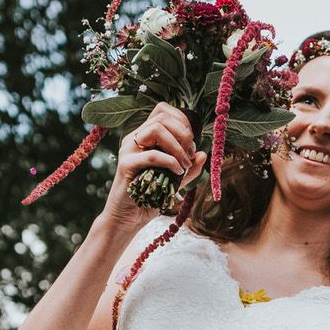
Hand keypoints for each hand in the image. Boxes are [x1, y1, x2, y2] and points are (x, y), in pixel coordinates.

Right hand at [103, 103, 205, 228]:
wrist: (127, 218)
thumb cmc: (149, 197)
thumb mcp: (175, 180)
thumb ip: (189, 168)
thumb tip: (203, 154)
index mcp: (144, 136)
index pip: (163, 111)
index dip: (182, 120)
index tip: (191, 143)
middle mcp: (134, 139)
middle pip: (162, 117)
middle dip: (184, 134)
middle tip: (190, 155)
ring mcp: (128, 150)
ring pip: (156, 129)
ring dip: (177, 147)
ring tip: (184, 164)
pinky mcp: (126, 165)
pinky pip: (152, 155)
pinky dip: (170, 161)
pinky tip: (177, 172)